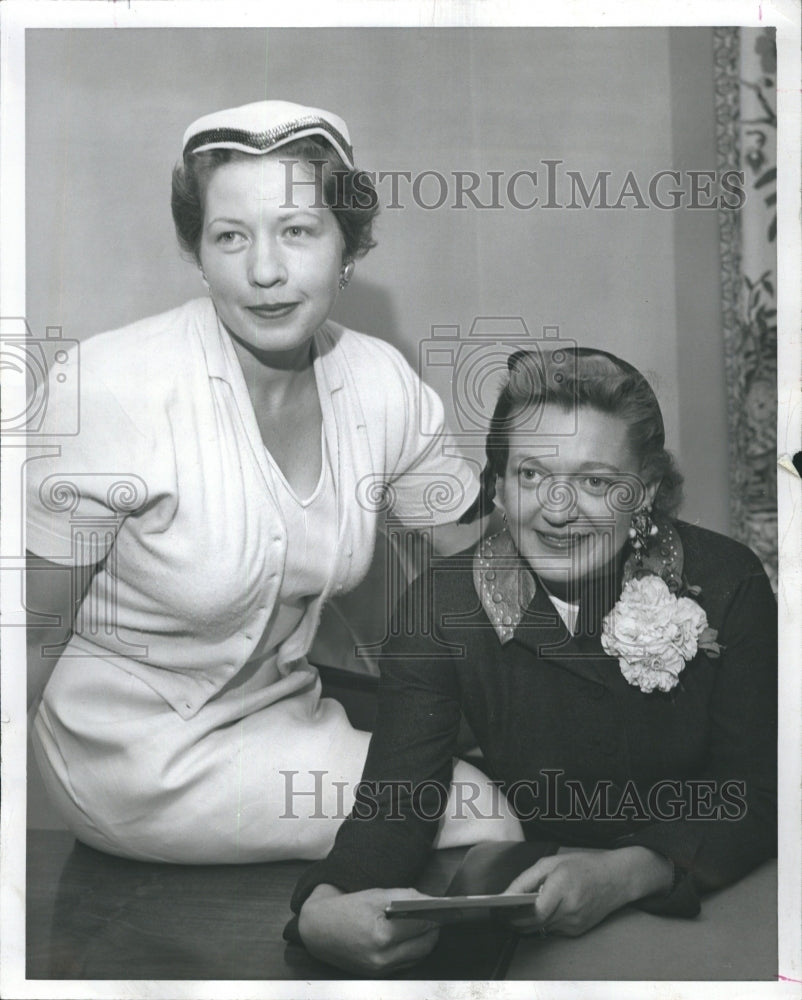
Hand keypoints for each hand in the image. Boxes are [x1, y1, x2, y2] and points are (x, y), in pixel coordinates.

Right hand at [297, 884, 439, 975]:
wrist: (317, 929)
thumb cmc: (345, 909)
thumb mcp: (375, 894)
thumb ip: (406, 897)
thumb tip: (431, 901)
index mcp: (381, 936)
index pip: (421, 925)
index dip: (435, 913)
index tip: (446, 907)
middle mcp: (382, 958)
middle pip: (425, 945)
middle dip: (434, 927)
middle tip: (437, 913)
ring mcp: (380, 970)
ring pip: (419, 956)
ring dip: (426, 940)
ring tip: (426, 923)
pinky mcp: (379, 975)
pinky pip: (407, 964)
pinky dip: (413, 949)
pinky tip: (411, 935)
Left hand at [503, 847, 672, 937]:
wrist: (616, 878)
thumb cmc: (583, 865)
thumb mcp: (552, 862)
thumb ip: (527, 880)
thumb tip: (507, 895)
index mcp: (563, 888)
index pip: (534, 911)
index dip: (513, 914)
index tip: (498, 912)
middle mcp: (570, 910)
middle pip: (534, 924)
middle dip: (513, 921)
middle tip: (498, 915)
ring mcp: (575, 924)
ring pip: (541, 928)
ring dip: (526, 923)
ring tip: (511, 914)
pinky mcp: (577, 931)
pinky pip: (552, 930)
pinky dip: (542, 923)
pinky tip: (536, 913)